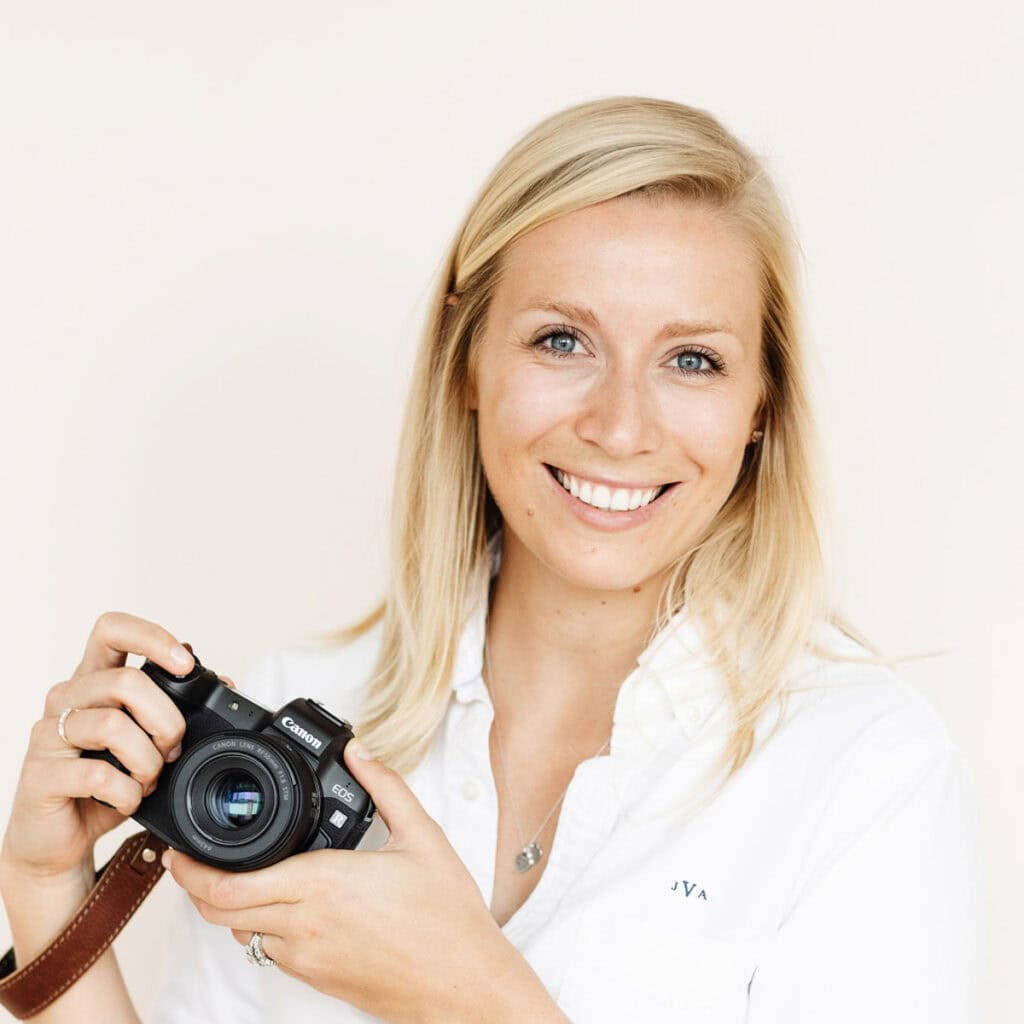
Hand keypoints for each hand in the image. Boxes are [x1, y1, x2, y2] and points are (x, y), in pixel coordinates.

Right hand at [1, 611, 193, 881]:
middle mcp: (67, 698)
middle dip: (167, 721)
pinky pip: (97, 775)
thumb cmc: (106, 781)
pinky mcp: (39, 775)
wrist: (62, 838)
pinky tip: (127, 800)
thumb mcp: (149, 740)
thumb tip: (226, 681)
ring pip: (112, 725)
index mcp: (94, 680)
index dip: (151, 637)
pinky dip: (127, 793)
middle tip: (171, 750)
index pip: (111, 630)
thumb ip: (177, 708)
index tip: (186, 665)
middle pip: (127, 682)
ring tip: (148, 780)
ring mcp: (48, 734)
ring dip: (147, 761)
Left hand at [164, 739, 539, 1022]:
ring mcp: (306, 958)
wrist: (463, 986)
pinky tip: (278, 903)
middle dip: (193, 885)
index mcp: (324, 883)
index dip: (192, 869)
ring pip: (239, 934)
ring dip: (224, 906)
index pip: (230, 885)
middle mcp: (305, 925)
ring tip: (229, 875)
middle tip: (186, 858)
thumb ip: (386, 786)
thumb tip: (359, 752)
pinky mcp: (316, 979)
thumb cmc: (447, 917)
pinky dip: (257, 926)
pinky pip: (268, 951)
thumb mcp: (423, 837)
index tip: (180, 847)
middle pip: (219, 911)